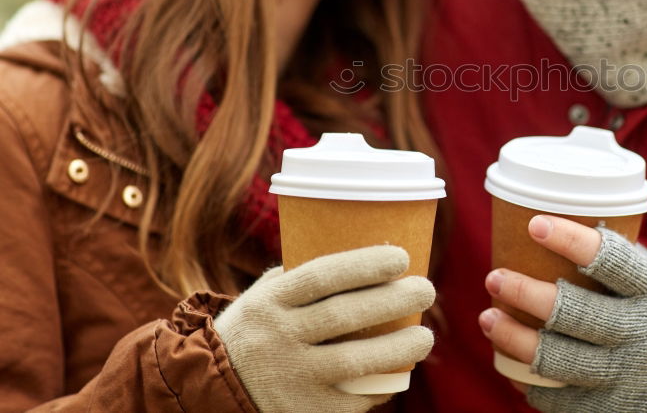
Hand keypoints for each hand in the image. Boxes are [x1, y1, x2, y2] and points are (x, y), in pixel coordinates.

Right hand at [214, 245, 434, 412]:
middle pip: (344, 316)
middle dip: (393, 302)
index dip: (364, 265)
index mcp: (271, 300)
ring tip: (425, 337)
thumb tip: (370, 257)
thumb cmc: (260, 326)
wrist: (212, 385)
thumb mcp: (267, 295)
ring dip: (397, 349)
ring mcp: (288, 376)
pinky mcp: (300, 410)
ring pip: (352, 361)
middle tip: (427, 290)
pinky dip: (377, 387)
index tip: (402, 257)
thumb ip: (305, 278)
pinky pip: (348, 400)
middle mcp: (277, 337)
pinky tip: (398, 374)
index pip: (321, 276)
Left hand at [479, 216, 646, 412]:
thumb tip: (549, 222)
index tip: (535, 224)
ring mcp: (629, 376)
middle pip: (574, 313)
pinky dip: (530, 381)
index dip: (572, 241)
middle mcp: (644, 334)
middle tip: (494, 278)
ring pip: (558, 359)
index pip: (613, 261)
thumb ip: (616, 260)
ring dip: (515, 337)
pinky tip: (509, 362)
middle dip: (526, 294)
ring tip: (488, 318)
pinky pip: (561, 400)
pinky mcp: (615, 409)